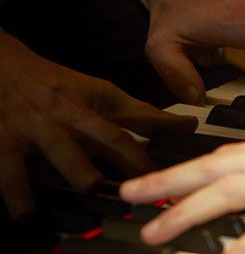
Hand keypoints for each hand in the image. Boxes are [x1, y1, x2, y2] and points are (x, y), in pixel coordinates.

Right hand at [0, 32, 196, 220]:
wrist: (2, 65)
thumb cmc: (56, 85)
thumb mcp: (99, 93)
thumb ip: (138, 113)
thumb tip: (186, 126)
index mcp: (97, 104)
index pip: (140, 115)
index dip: (166, 124)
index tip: (190, 131)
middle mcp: (72, 116)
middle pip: (108, 136)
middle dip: (130, 157)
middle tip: (147, 178)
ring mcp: (40, 129)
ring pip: (63, 150)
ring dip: (79, 169)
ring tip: (92, 186)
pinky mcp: (6, 143)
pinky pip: (11, 171)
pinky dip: (17, 193)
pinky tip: (26, 214)